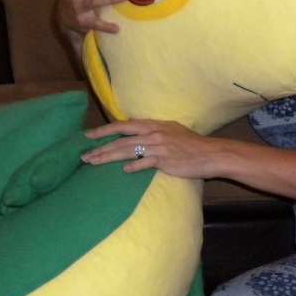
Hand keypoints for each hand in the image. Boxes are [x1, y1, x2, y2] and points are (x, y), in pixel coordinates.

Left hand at [82, 120, 219, 178]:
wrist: (211, 154)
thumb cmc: (192, 145)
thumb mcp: (172, 132)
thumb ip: (154, 133)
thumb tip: (138, 139)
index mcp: (154, 125)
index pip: (123, 125)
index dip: (105, 130)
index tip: (89, 136)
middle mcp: (153, 133)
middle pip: (120, 139)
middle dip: (100, 147)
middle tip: (84, 155)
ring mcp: (158, 146)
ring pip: (126, 151)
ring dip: (107, 157)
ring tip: (93, 163)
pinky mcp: (164, 160)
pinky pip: (144, 163)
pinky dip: (133, 167)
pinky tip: (123, 171)